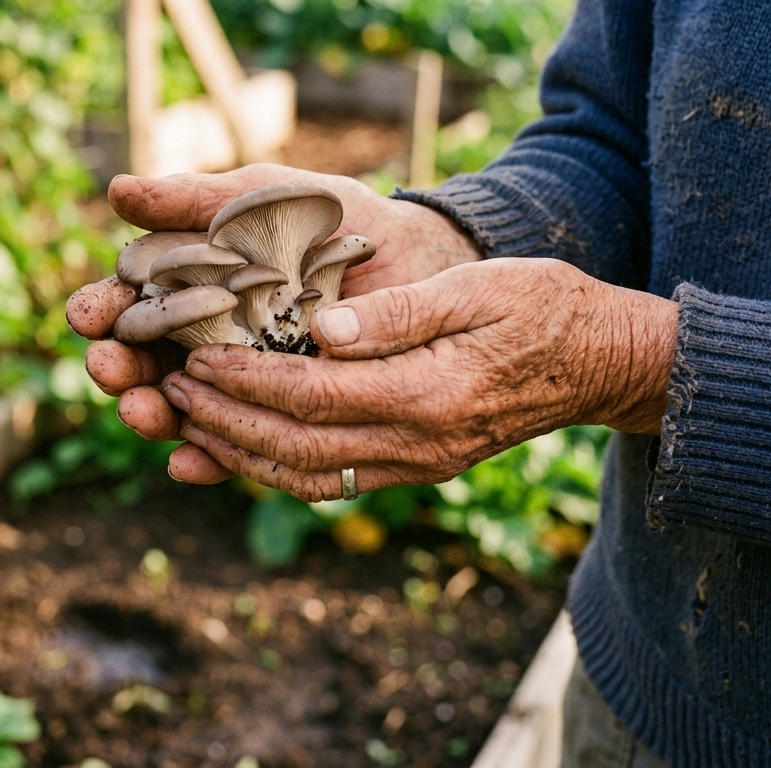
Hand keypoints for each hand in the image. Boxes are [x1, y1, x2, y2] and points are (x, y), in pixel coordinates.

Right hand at [65, 164, 481, 482]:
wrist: (414, 253)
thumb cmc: (334, 217)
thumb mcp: (263, 198)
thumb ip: (197, 199)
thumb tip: (117, 194)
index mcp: (191, 283)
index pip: (132, 302)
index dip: (105, 309)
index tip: (88, 314)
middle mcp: (206, 334)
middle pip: (144, 361)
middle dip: (120, 368)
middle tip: (109, 368)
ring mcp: (242, 377)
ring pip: (182, 406)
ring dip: (155, 414)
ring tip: (143, 411)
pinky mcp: (280, 411)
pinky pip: (239, 442)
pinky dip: (209, 456)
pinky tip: (190, 461)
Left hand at [157, 258, 678, 498]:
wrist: (600, 361)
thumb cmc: (542, 308)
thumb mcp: (479, 289)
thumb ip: (400, 312)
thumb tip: (324, 328)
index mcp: (427, 393)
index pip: (313, 394)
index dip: (246, 377)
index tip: (195, 355)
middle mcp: (418, 443)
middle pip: (298, 445)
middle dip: (225, 419)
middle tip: (170, 389)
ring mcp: (419, 463)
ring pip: (309, 475)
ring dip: (242, 453)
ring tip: (189, 422)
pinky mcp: (418, 464)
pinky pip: (336, 480)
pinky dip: (280, 468)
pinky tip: (244, 446)